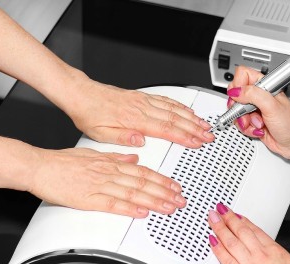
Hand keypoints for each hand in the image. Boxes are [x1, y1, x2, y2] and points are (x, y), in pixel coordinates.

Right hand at [28, 147, 185, 217]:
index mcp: (111, 162)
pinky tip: (142, 212)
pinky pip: (112, 204)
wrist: (39, 167)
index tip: (175, 187)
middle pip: (143, 182)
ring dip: (153, 201)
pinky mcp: (88, 199)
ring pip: (132, 192)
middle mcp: (108, 172)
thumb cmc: (62, 162)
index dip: (162, 179)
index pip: (143, 171)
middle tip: (180, 200)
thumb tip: (135, 157)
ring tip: (169, 207)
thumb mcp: (93, 153)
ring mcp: (99, 185)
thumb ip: (116, 156)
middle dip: (164, 192)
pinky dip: (129, 208)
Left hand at [63, 73, 213, 148]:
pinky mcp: (141, 97)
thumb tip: (139, 141)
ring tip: (205, 124)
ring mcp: (142, 101)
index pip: (165, 129)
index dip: (184, 136)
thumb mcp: (100, 133)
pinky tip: (187, 110)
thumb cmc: (89, 115)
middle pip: (174, 118)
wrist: (81, 95)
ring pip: (173, 108)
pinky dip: (180, 105)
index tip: (197, 141)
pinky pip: (165, 100)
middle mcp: (140, 108)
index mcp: (133, 119)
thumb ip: (122, 138)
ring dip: (191, 117)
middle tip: (208, 135)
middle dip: (195, 128)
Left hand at [207, 203, 289, 263]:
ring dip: (220, 228)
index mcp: (275, 251)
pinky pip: (227, 262)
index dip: (243, 220)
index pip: (255, 230)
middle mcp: (262, 256)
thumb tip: (274, 252)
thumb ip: (280, 256)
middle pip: (241, 231)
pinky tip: (212, 241)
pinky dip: (218, 250)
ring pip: (232, 242)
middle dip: (229, 218)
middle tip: (220, 209)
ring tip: (213, 219)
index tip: (236, 215)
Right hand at [226, 66, 289, 159]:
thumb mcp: (272, 106)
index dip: (238, 85)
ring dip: (245, 121)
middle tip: (249, 112)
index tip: (241, 97)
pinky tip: (258, 130)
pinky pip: (240, 123)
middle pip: (236, 95)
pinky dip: (247, 129)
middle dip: (239, 108)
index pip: (243, 75)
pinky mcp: (252, 121)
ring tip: (258, 124)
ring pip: (236, 112)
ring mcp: (255, 109)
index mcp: (265, 86)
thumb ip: (253, 95)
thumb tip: (236, 92)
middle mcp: (258, 96)